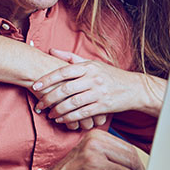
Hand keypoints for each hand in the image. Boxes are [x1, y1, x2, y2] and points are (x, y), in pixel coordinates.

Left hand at [32, 49, 164, 128]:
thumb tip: (51, 50)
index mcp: (88, 67)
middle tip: (38, 104)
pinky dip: (69, 118)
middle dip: (49, 98)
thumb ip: (71, 58)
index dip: (48, 79)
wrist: (134, 88)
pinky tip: (60, 119)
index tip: (35, 86)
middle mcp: (93, 79)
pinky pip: (82, 114)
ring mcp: (98, 93)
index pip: (64, 71)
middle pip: (65, 89)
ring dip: (57, 110)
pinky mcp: (103, 107)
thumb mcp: (92, 63)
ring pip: (72, 103)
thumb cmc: (109, 75)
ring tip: (48, 114)